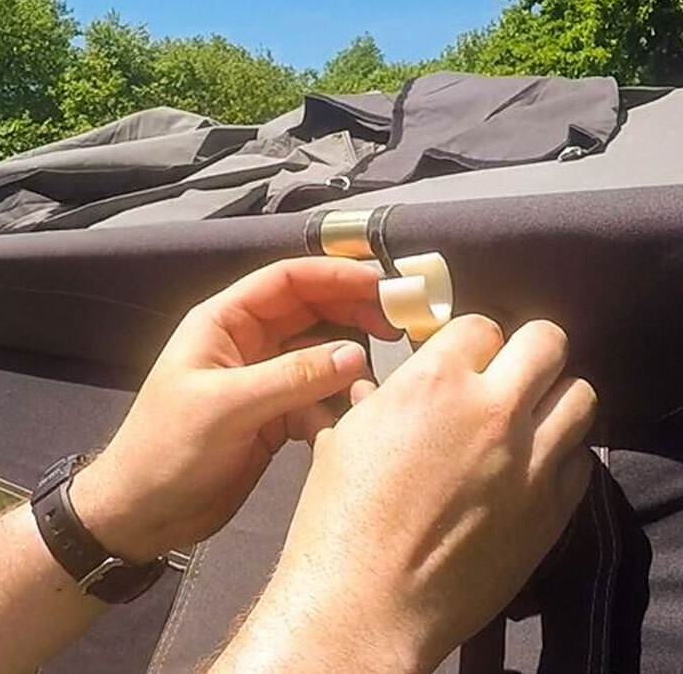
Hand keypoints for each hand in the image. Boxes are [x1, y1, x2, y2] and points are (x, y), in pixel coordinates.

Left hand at [70, 257, 398, 562]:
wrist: (142, 513)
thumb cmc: (165, 449)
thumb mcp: (227, 407)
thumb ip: (292, 378)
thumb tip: (355, 354)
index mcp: (222, 323)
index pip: (285, 281)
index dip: (334, 275)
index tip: (382, 282)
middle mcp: (245, 345)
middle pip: (310, 312)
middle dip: (352, 311)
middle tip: (401, 322)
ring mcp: (261, 382)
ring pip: (318, 355)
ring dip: (350, 360)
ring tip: (384, 371)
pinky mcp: (273, 418)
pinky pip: (317, 398)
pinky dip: (338, 401)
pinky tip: (356, 412)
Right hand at [245, 316, 594, 671]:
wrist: (368, 599)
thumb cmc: (341, 519)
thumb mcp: (344, 439)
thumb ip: (377, 403)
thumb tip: (378, 391)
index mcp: (434, 383)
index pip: (481, 326)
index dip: (470, 341)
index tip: (463, 358)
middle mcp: (491, 411)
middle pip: (546, 343)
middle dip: (527, 350)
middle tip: (509, 372)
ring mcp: (530, 461)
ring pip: (581, 396)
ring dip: (554, 398)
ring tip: (529, 417)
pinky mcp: (550, 510)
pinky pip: (581, 461)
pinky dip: (562, 456)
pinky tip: (531, 469)